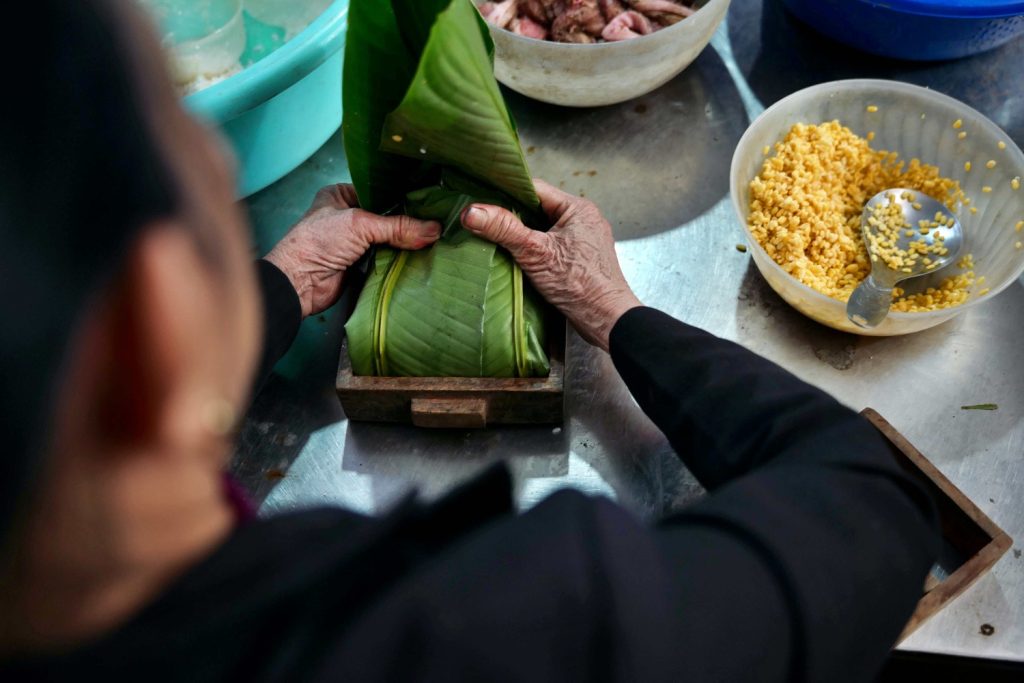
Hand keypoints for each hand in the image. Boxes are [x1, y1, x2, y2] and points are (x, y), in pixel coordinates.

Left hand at [265, 184, 440, 316]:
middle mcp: (348, 216)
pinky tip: (422, 254)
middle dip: (408, 221)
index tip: (430, 200)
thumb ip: (398, 226)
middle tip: (438, 220)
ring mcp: (355, 241)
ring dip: (406, 242)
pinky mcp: (361, 264)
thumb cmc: (319, 242)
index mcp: (341, 195)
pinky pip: (387, 258)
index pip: (379, 192)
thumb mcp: (360, 225)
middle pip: (387, 217)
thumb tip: (434, 230)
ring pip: (388, 239)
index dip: (403, 197)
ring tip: (436, 237)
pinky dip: (401, 258)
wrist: (300, 282)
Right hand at [460, 179, 640, 351]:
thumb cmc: (580, 285)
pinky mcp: (579, 258)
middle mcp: (583, 219)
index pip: (534, 189)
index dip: (507, 193)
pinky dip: (533, 250)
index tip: (483, 201)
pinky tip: (518, 259)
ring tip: (499, 241)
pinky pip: (550, 245)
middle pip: (537, 209)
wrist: (606, 320)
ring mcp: (582, 240)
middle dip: (513, 217)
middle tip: (487, 223)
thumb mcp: (535, 254)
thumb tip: (472, 212)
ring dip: (522, 235)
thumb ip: (503, 229)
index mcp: (578, 208)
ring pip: (543, 228)